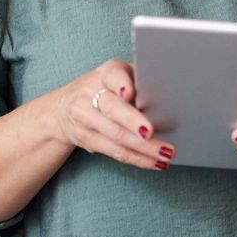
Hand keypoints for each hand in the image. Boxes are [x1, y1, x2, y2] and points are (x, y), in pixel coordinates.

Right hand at [48, 59, 172, 170]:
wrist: (64, 107)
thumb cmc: (107, 88)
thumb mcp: (120, 77)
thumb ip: (140, 82)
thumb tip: (172, 98)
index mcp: (105, 74)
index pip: (113, 76)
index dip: (121, 83)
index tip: (129, 92)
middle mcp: (91, 93)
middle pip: (112, 108)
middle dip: (133, 122)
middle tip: (151, 133)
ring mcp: (85, 118)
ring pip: (115, 135)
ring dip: (142, 148)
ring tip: (165, 154)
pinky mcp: (86, 139)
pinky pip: (114, 151)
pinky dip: (137, 158)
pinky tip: (155, 163)